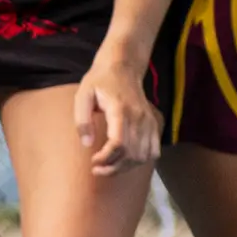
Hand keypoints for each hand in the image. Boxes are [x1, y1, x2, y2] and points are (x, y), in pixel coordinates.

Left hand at [73, 52, 160, 173]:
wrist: (123, 67)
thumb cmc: (100, 81)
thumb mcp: (83, 95)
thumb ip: (82, 120)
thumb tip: (86, 144)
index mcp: (120, 109)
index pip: (119, 143)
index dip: (106, 158)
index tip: (93, 162)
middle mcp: (139, 117)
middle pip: (131, 154)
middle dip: (113, 167)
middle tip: (97, 169)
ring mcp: (149, 121)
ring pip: (143, 156)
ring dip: (126, 167)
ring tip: (109, 167)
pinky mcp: (154, 124)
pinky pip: (153, 151)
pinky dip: (140, 161)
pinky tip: (126, 160)